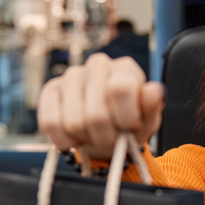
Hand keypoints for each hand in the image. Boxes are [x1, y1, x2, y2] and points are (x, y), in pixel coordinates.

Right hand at [37, 53, 164, 159]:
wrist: (107, 133)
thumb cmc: (130, 125)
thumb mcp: (147, 121)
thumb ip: (151, 107)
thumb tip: (154, 90)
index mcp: (125, 68)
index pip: (119, 89)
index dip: (125, 118)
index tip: (130, 128)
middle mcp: (98, 65)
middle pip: (95, 114)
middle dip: (105, 137)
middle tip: (111, 139)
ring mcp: (71, 75)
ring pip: (73, 122)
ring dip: (86, 139)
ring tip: (94, 136)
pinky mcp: (50, 90)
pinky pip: (50, 123)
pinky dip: (64, 140)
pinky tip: (75, 137)